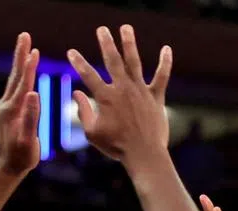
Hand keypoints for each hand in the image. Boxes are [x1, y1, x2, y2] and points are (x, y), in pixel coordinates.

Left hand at [0, 33, 40, 175]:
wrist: (6, 168)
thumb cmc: (20, 157)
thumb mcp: (28, 140)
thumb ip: (31, 117)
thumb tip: (35, 93)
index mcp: (13, 111)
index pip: (23, 83)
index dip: (29, 66)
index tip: (33, 49)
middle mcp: (6, 105)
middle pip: (16, 75)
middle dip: (21, 55)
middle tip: (24, 36)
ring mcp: (6, 108)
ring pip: (15, 80)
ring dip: (21, 63)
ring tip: (27, 49)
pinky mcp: (8, 112)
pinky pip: (16, 89)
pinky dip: (21, 76)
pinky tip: (25, 72)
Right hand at [68, 25, 171, 161]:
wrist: (144, 154)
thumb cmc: (116, 147)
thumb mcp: (92, 133)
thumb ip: (83, 111)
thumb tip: (76, 93)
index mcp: (106, 98)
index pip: (88, 75)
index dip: (78, 63)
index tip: (71, 52)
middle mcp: (123, 89)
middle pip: (112, 60)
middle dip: (106, 43)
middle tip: (102, 30)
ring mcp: (140, 91)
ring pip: (134, 62)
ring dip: (129, 43)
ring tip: (125, 28)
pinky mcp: (155, 97)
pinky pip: (161, 76)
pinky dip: (165, 62)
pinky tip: (166, 49)